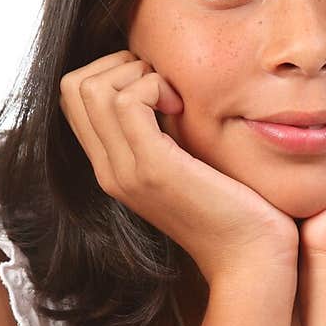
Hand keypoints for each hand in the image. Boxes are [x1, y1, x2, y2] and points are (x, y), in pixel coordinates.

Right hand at [59, 49, 298, 287]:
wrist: (250, 260)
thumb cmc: (235, 209)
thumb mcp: (189, 162)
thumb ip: (167, 130)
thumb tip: (164, 80)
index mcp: (114, 168)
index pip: (75, 98)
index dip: (113, 72)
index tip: (160, 88)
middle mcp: (110, 171)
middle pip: (75, 86)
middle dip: (121, 65)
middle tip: (166, 88)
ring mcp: (126, 171)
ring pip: (93, 88)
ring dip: (139, 74)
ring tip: (175, 99)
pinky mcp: (153, 169)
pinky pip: (126, 101)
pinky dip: (153, 86)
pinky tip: (181, 108)